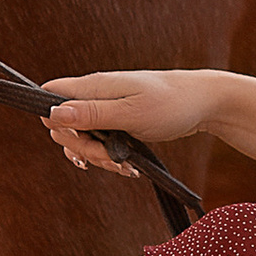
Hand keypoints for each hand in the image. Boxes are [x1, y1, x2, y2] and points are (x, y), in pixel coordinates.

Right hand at [42, 69, 209, 177]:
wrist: (205, 103)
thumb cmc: (171, 104)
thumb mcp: (129, 114)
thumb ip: (90, 115)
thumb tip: (52, 113)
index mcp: (94, 87)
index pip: (50, 95)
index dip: (53, 120)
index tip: (80, 139)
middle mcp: (96, 96)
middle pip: (63, 125)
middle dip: (82, 148)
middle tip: (109, 157)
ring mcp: (107, 109)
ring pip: (83, 138)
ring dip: (98, 157)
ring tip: (125, 166)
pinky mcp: (119, 122)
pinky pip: (101, 143)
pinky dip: (110, 158)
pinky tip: (129, 168)